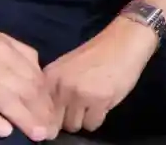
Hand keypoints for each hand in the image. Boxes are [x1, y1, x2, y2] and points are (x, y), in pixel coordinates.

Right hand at [0, 14, 56, 140]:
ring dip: (24, 118)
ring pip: (5, 99)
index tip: (54, 115)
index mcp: (5, 48)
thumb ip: (17, 53)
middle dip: (40, 112)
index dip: (46, 98)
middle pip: (24, 89)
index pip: (34, 76)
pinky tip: (5, 131)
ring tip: (37, 134)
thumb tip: (38, 72)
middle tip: (50, 131)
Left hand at [44, 16, 155, 133]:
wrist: (125, 39)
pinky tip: (104, 101)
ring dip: (84, 118)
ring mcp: (79, 94)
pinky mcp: (99, 100)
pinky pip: (92, 124)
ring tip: (94, 101)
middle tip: (82, 105)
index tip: (63, 112)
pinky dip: (98, 117)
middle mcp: (61, 86)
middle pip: (56, 122)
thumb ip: (57, 88)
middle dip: (68, 117)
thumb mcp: (69, 66)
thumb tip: (49, 119)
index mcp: (50, 76)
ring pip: (74, 125)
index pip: (40, 112)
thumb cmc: (98, 52)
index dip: (52, 116)